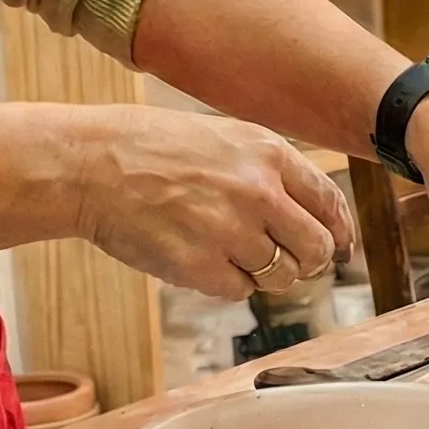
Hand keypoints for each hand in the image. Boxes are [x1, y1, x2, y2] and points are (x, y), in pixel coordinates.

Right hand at [72, 107, 354, 298]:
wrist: (87, 166)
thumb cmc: (150, 149)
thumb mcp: (223, 137)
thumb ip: (270, 171)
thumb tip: (315, 213)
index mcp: (268, 154)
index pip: (330, 203)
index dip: (341, 232)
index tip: (341, 247)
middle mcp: (258, 192)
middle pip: (317, 249)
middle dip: (308, 261)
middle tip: (289, 261)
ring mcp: (231, 231)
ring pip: (281, 276)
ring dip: (265, 273)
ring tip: (229, 251)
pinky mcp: (201, 266)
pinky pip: (239, 291)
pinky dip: (226, 283)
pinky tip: (200, 257)